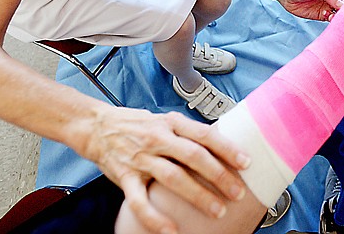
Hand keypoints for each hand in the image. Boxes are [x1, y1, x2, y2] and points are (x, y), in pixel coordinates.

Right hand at [84, 107, 248, 233]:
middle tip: (238, 192)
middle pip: (193, 156)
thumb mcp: (166, 120)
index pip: (204, 134)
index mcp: (171, 122)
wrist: (97, 126)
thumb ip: (189, 133)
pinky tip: (172, 230)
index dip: (227, 148)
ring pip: (173, 178)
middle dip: (219, 175)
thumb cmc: (139, 125)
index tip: (246, 162)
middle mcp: (158, 138)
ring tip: (217, 210)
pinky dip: (156, 218)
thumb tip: (223, 144)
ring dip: (198, 196)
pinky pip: (140, 201)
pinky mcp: (124, 177)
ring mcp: (141, 158)